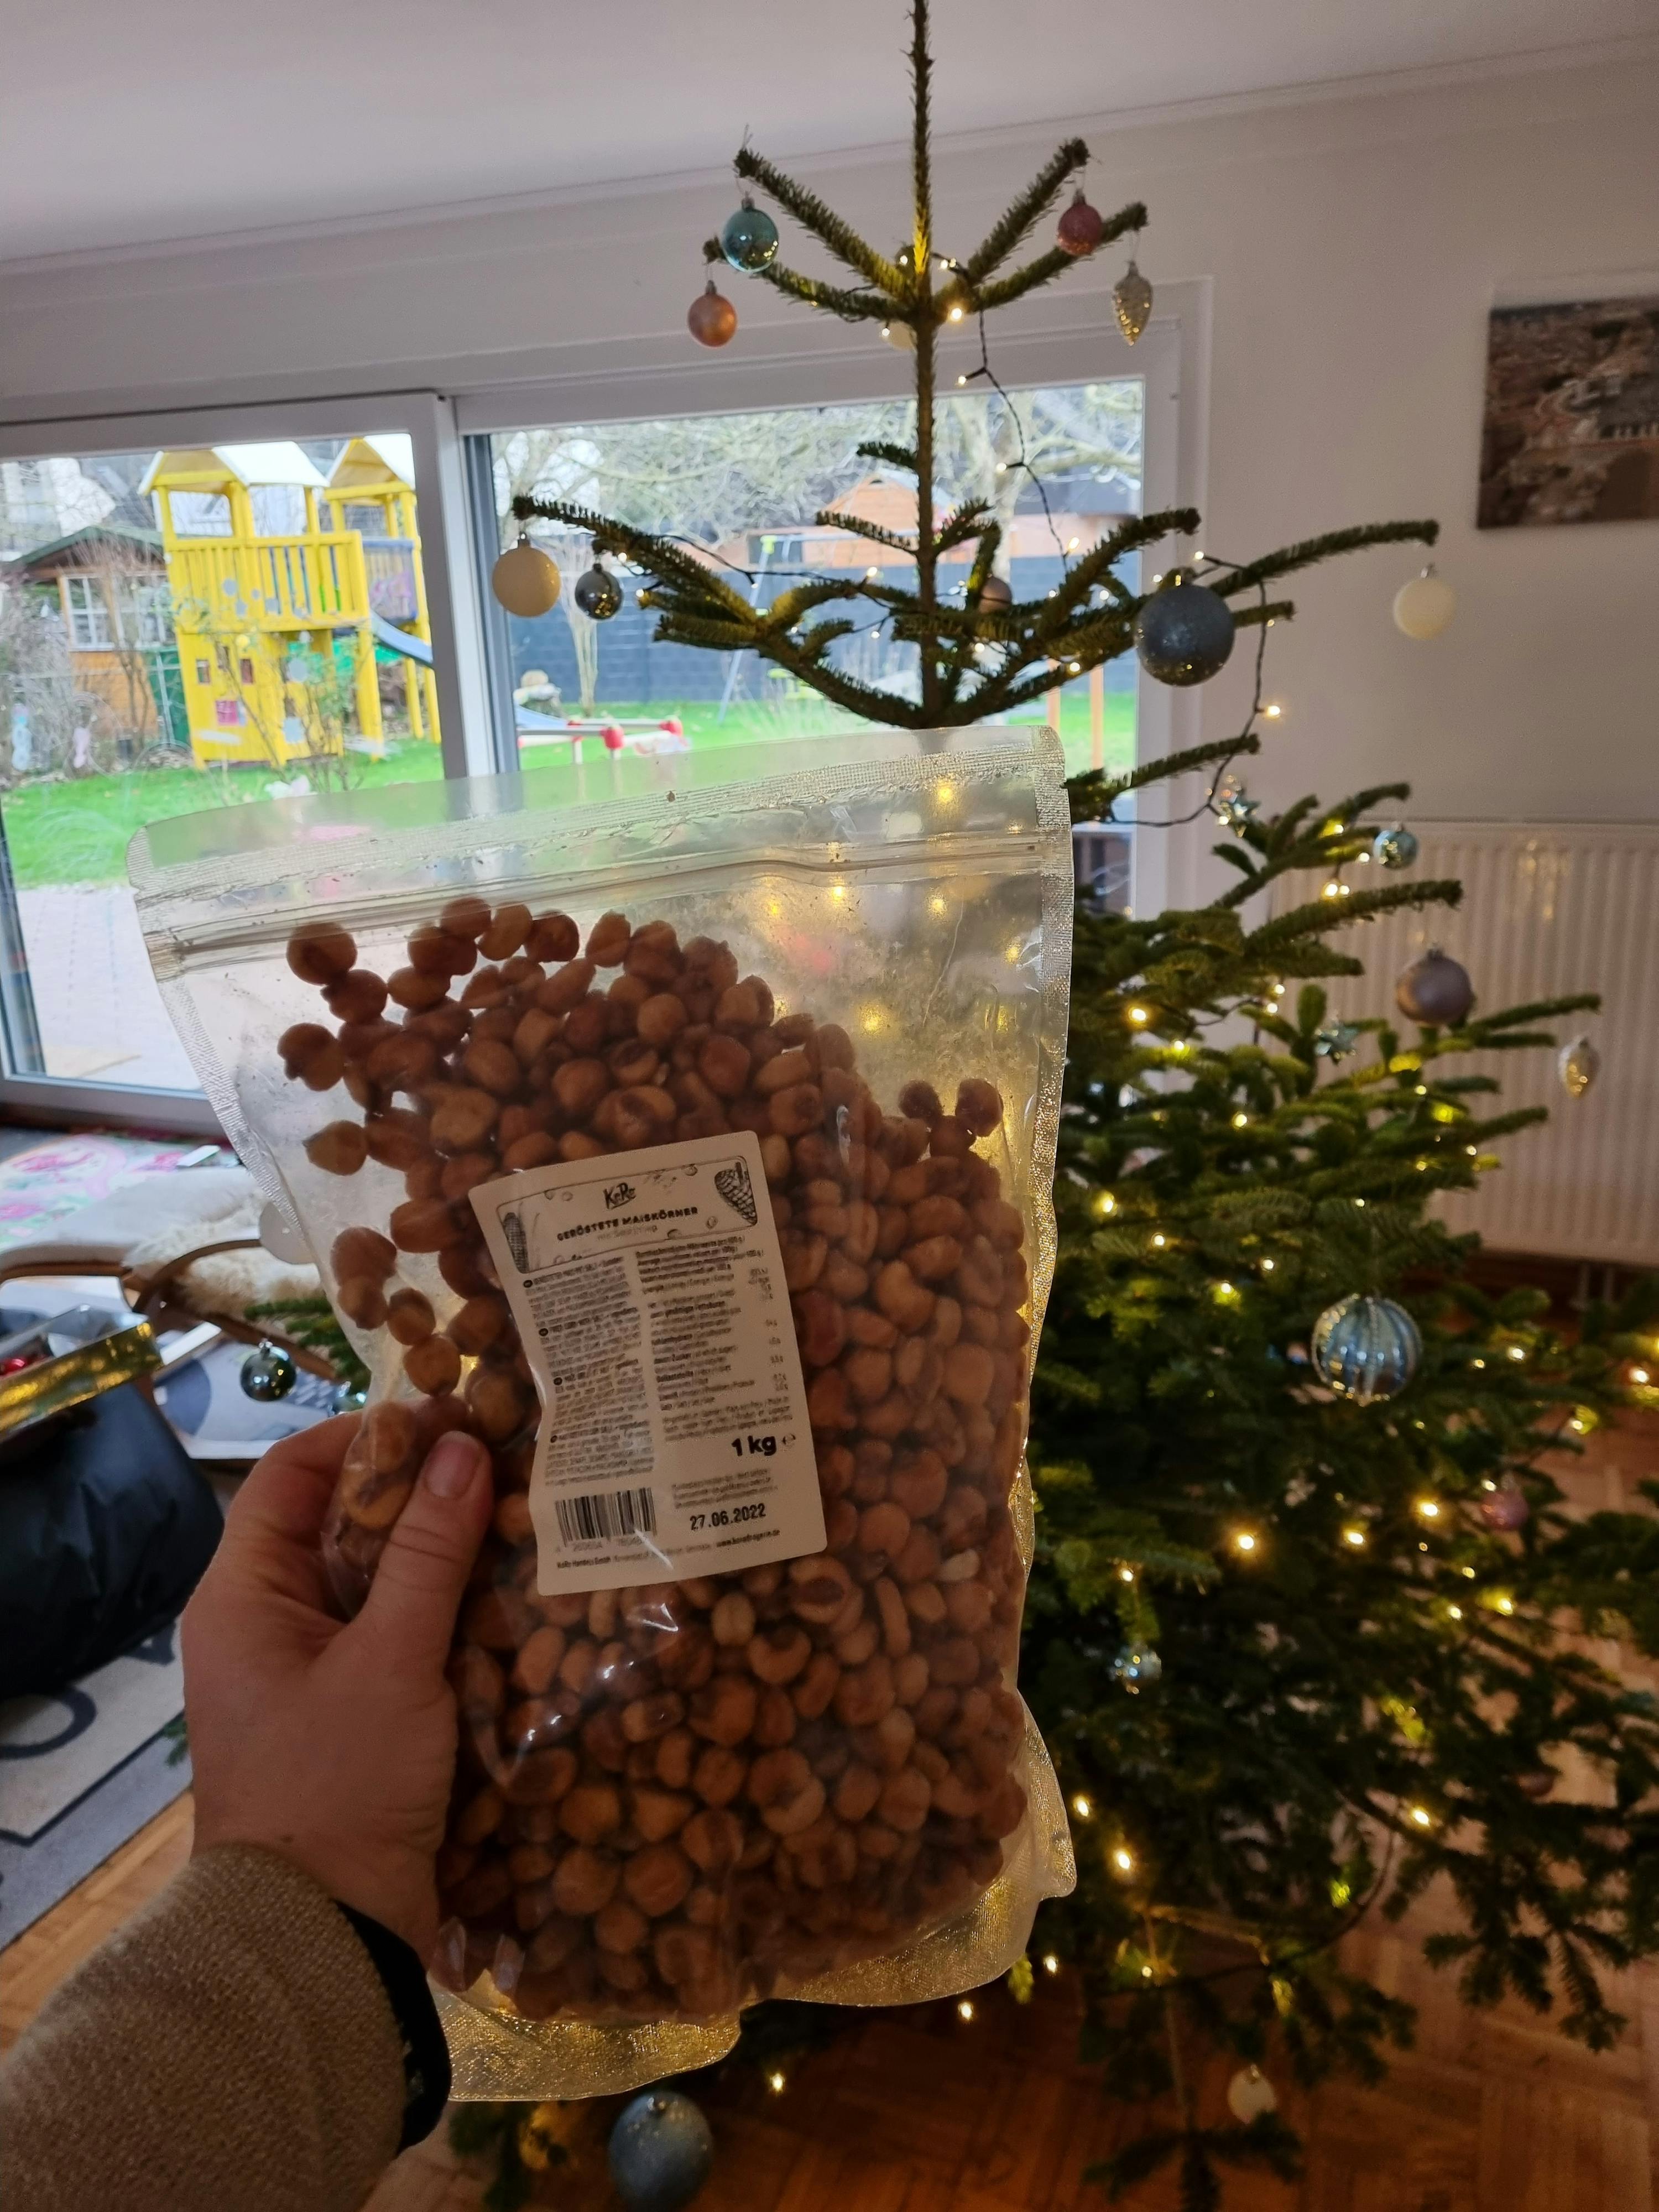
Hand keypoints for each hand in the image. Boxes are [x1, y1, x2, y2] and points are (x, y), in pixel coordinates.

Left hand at [182, 1412, 492, 1956]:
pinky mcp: (350, 1716)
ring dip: (442, 1555)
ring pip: (376, 1583)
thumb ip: (430, 1552)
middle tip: (500, 1461)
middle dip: (419, 1493)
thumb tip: (464, 1448)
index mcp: (243, 1599)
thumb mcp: (392, 1660)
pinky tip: (511, 1597)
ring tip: (521, 1517)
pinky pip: (395, 1638)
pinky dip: (445, 1614)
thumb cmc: (338, 1785)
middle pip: (340, 1525)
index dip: (362, 1437)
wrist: (323, 1936)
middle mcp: (266, 1626)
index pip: (290, 1477)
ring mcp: (308, 1675)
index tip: (442, 1416)